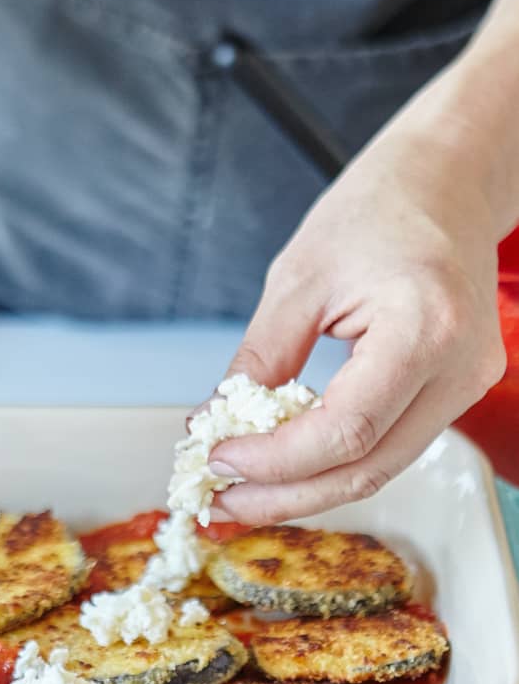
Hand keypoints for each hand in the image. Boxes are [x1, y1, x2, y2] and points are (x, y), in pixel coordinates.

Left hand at [205, 124, 506, 523]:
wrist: (445, 184)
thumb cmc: (378, 210)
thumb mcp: (297, 279)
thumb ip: (259, 360)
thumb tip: (216, 423)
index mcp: (424, 328)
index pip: (346, 431)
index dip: (275, 461)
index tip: (219, 460)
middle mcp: (459, 368)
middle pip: (368, 468)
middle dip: (286, 495)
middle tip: (223, 499)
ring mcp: (467, 385)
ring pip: (382, 468)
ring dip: (307, 488)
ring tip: (244, 490)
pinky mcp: (457, 391)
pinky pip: (392, 445)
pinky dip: (335, 461)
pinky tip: (287, 464)